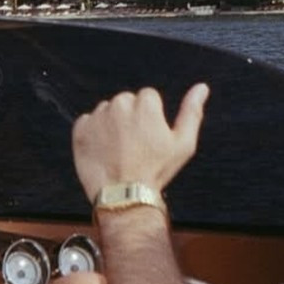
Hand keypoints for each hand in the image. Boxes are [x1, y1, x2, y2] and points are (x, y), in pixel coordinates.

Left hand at [71, 82, 208, 202]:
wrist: (124, 195)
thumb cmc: (156, 171)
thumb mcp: (183, 144)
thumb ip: (192, 112)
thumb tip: (202, 88)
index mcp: (146, 103)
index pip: (148, 97)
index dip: (152, 118)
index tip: (150, 137)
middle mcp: (120, 103)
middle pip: (127, 101)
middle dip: (131, 118)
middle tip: (136, 146)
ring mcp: (98, 116)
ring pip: (108, 111)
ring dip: (112, 125)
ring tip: (120, 151)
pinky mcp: (81, 129)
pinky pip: (88, 122)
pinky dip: (94, 134)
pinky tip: (104, 151)